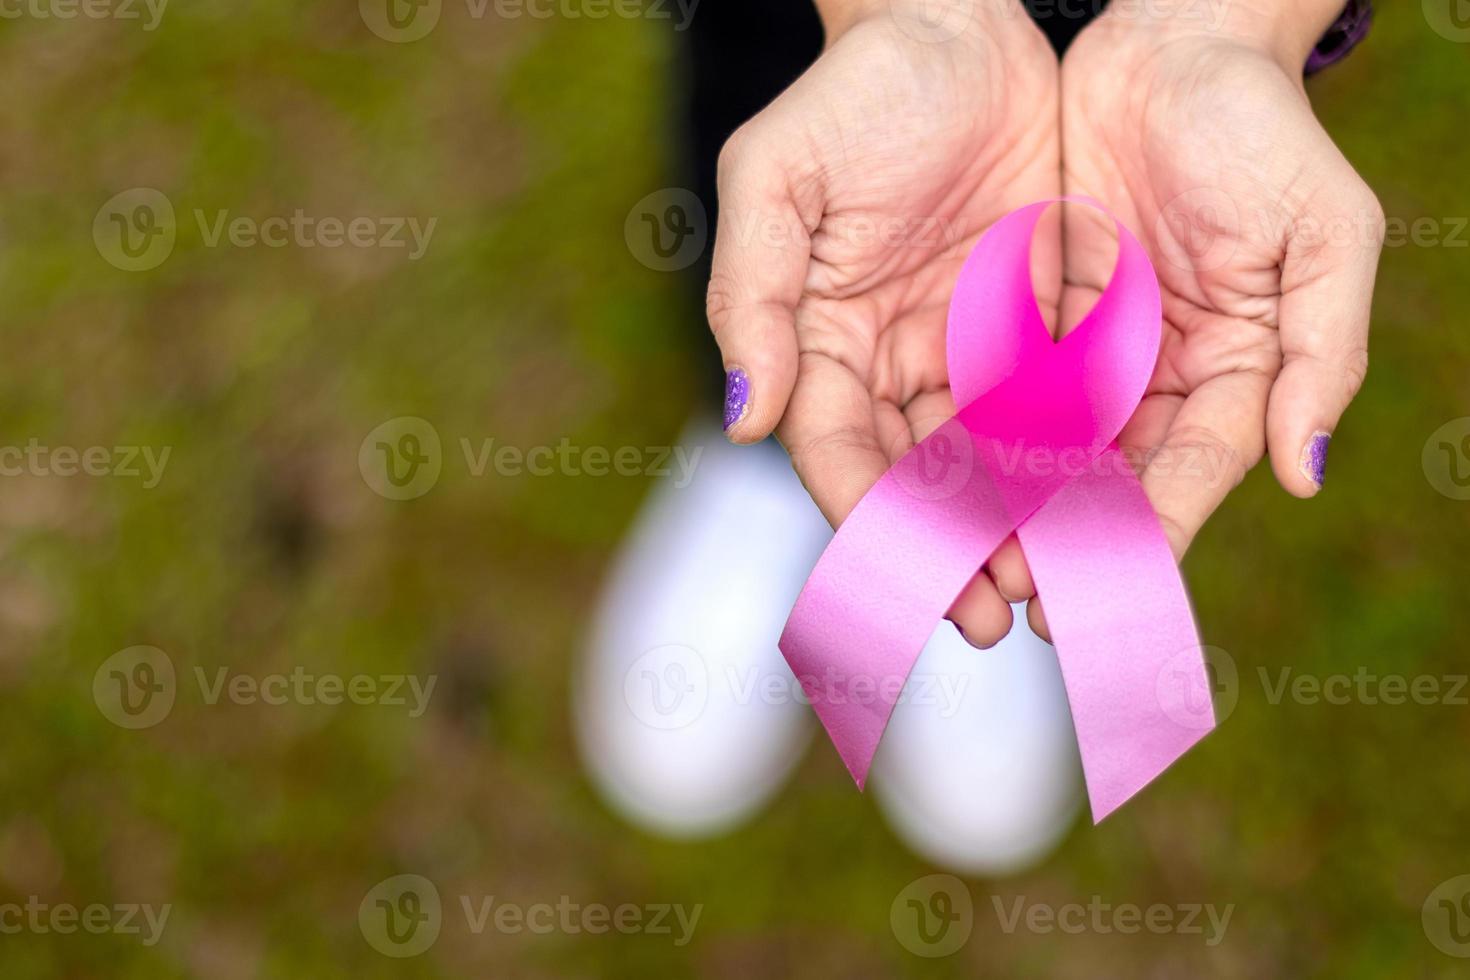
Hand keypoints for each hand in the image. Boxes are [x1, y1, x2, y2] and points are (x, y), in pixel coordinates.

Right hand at [708, 0, 1060, 647]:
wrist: (951, 23)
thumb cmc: (851, 93)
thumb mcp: (776, 180)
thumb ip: (751, 298)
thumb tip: (743, 415)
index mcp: (820, 343)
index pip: (841, 453)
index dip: (878, 523)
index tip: (923, 584)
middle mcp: (888, 363)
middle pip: (917, 480)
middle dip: (955, 552)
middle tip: (1001, 620)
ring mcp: (959, 349)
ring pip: (989, 462)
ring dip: (1019, 529)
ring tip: (1062, 588)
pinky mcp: (1028, 327)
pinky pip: (1053, 411)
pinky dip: (1073, 465)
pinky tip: (1106, 512)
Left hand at [999, 2, 1381, 638]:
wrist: (1170, 47)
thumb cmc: (1260, 130)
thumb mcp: (1323, 232)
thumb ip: (1323, 354)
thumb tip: (1307, 473)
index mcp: (1233, 374)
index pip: (1188, 477)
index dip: (1145, 537)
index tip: (1097, 589)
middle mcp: (1156, 380)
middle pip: (1104, 482)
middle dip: (1056, 540)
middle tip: (1005, 597)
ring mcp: (1090, 355)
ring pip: (1041, 451)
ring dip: (1002, 506)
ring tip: (956, 558)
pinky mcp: (1029, 321)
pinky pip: (993, 391)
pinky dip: (966, 436)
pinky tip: (927, 476)